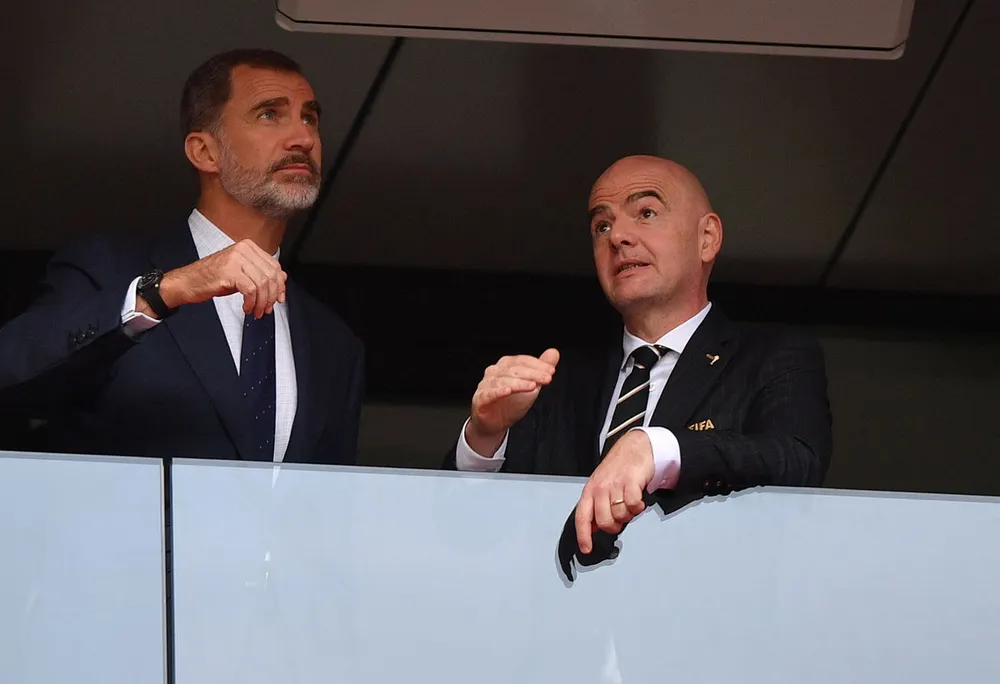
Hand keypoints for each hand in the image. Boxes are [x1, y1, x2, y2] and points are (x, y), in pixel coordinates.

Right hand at [150, 239, 286, 318]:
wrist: (187, 282)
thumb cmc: (212, 277)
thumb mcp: (241, 273)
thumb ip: (261, 273)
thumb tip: (282, 279)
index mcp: (248, 247)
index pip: (275, 266)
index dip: (280, 286)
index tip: (279, 298)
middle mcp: (243, 249)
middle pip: (271, 275)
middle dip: (272, 296)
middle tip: (267, 308)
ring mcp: (236, 259)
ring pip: (263, 284)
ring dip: (262, 302)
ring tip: (256, 311)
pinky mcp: (229, 271)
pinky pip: (251, 290)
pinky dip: (252, 303)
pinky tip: (247, 308)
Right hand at [464, 348, 559, 454]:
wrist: (495, 423)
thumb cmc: (511, 403)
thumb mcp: (531, 385)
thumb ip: (540, 369)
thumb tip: (553, 353)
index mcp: (506, 365)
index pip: (522, 361)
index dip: (537, 364)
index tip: (551, 370)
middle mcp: (494, 372)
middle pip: (514, 369)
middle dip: (533, 373)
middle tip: (547, 378)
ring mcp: (486, 385)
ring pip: (503, 381)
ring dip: (519, 383)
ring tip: (533, 386)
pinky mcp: (480, 399)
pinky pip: (488, 393)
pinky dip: (498, 392)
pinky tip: (508, 391)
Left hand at [575, 429, 654, 552]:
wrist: (635, 447)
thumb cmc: (617, 468)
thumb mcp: (601, 485)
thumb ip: (596, 505)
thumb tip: (593, 528)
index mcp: (590, 490)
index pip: (582, 517)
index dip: (583, 535)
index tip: (586, 548)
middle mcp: (600, 488)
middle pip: (604, 521)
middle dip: (614, 526)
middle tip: (620, 519)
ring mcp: (615, 484)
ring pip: (620, 515)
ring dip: (628, 514)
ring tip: (630, 504)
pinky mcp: (631, 481)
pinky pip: (633, 506)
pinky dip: (638, 507)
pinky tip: (638, 500)